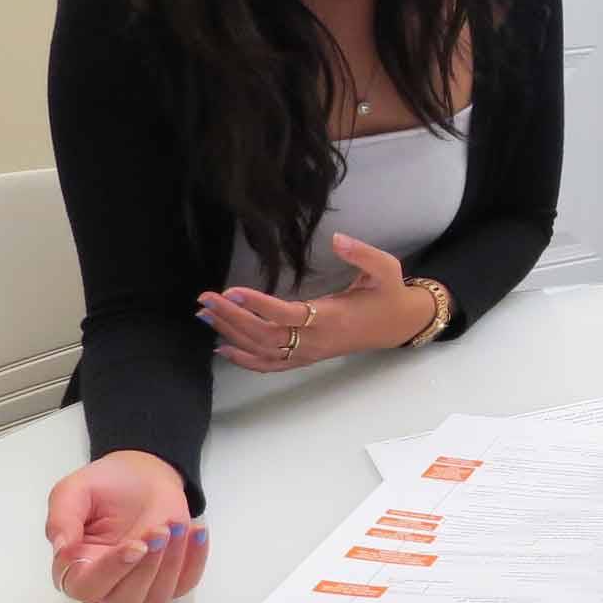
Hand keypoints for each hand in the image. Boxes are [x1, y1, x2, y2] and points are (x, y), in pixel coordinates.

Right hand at [46, 450, 206, 602]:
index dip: (111, 571)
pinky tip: (196, 531)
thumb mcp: (74, 491)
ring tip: (175, 524)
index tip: (135, 545)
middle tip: (161, 531)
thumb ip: (62, 519)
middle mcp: (106, 586)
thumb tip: (62, 550)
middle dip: (145, 570)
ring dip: (170, 564)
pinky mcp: (170, 578)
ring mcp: (140, 585)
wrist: (143, 476)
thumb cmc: (104, 486)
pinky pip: (184, 584)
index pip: (86, 587)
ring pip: (153, 599)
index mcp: (76, 568)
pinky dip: (195, 560)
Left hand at [197, 232, 437, 371]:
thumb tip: (337, 238)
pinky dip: (243, 359)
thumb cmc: (388, 294)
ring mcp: (309, 353)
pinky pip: (270, 364)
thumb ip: (362, 253)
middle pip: (264, 334)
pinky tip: (222, 347)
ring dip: (230, 334)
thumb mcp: (386, 268)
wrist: (398, 325)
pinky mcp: (306, 358)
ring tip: (203, 316)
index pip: (287, 315)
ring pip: (262, 350)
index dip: (257, 304)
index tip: (231, 289)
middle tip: (204, 299)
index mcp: (331, 318)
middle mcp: (315, 341)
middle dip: (231, 317)